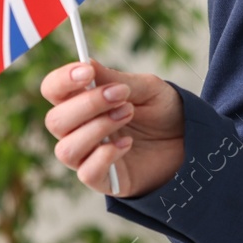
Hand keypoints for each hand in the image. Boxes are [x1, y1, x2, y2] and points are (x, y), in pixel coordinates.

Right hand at [42, 59, 183, 197]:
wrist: (189, 140)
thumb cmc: (162, 111)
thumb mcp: (148, 88)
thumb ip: (117, 79)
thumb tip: (87, 63)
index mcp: (83, 101)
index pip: (53, 90)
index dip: (62, 81)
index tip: (86, 72)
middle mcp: (78, 130)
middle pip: (55, 120)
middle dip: (87, 105)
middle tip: (122, 95)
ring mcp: (88, 156)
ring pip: (66, 149)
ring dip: (98, 128)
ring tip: (129, 113)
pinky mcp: (102, 179)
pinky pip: (87, 172)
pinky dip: (106, 155)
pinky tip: (128, 142)